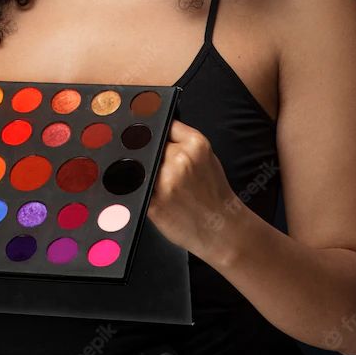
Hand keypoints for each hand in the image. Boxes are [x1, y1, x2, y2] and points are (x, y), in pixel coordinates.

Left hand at [147, 118, 244, 264]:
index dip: (152, 133)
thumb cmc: (213, 193)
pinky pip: (134, 186)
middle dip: (146, 153)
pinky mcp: (153, 201)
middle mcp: (180, 158)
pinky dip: (133, 187)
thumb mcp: (206, 157)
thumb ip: (181, 141)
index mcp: (195, 144)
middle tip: (148, 163)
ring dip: (138, 170)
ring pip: (139, 164)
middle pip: (148, 144)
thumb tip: (151, 131)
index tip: (144, 137)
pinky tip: (142, 191)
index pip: (162, 125)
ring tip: (147, 179)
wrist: (222, 229)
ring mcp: (165, 180)